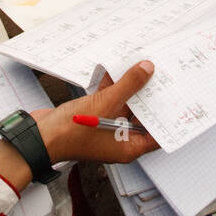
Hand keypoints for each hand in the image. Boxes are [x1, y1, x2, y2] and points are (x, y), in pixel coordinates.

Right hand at [34, 61, 159, 164]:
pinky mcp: (91, 118)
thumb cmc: (71, 133)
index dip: (167, 118)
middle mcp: (118, 140)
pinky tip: (115, 70)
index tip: (176, 99)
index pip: (156, 134)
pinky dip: (111, 88)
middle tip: (161, 77)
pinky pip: (107, 102)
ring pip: (123, 106)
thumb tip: (147, 70)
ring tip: (141, 67)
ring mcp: (104, 129)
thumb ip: (129, 86)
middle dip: (148, 96)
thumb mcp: (107, 104)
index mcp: (127, 147)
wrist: (39, 136)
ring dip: (129, 88)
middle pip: (140, 116)